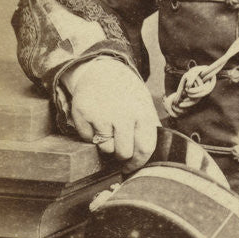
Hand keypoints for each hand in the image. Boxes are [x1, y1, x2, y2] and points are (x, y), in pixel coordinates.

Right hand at [62, 56, 158, 172]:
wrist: (101, 70)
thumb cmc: (125, 92)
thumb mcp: (143, 103)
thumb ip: (150, 126)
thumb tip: (154, 153)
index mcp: (143, 112)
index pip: (145, 148)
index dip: (138, 162)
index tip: (131, 167)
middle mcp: (123, 113)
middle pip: (124, 153)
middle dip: (121, 155)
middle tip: (118, 147)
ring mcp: (102, 114)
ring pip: (105, 148)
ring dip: (106, 143)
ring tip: (108, 127)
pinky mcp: (84, 113)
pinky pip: (87, 139)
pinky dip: (91, 134)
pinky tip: (96, 119)